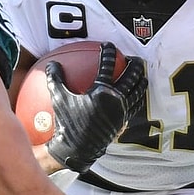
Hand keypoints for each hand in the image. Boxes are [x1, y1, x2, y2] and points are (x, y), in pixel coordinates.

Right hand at [45, 42, 146, 172]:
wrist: (77, 149)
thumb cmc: (66, 123)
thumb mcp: (58, 99)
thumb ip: (55, 79)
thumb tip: (52, 64)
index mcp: (101, 91)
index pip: (107, 65)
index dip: (108, 52)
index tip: (108, 45)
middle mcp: (116, 99)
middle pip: (132, 75)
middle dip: (134, 64)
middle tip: (132, 58)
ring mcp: (122, 111)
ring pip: (138, 91)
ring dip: (141, 80)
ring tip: (141, 74)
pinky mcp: (124, 121)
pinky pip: (135, 106)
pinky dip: (138, 98)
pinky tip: (136, 96)